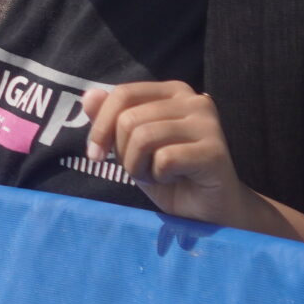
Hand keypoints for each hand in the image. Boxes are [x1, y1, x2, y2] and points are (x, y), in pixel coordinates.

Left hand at [81, 81, 261, 227]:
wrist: (209, 212)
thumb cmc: (170, 177)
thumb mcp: (131, 148)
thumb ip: (110, 121)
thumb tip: (89, 96)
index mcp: (174, 92)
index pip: (123, 93)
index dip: (101, 126)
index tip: (95, 155)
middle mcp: (194, 99)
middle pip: (130, 119)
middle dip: (124, 153)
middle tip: (143, 170)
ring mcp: (208, 123)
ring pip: (144, 137)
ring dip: (140, 167)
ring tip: (159, 175)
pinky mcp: (215, 150)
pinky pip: (164, 159)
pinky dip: (160, 177)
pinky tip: (176, 180)